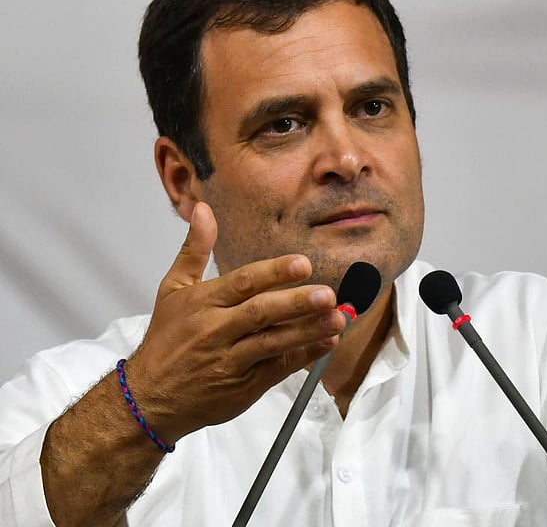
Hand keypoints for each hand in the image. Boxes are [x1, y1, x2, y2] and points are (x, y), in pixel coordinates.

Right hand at [124, 202, 344, 443]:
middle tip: (327, 294)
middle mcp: (216, 330)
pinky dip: (304, 355)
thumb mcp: (172, 290)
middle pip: (260, 313)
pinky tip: (327, 342)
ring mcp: (230, 360)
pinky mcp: (244, 386)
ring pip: (273, 342)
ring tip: (337, 318)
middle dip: (296, 303)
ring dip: (308, 330)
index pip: (243, 283)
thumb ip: (194, 249)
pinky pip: (278, 368)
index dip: (274, 273)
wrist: (149, 398)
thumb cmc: (166, 340)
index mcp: (202, 302)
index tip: (303, 265)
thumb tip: (204, 209)